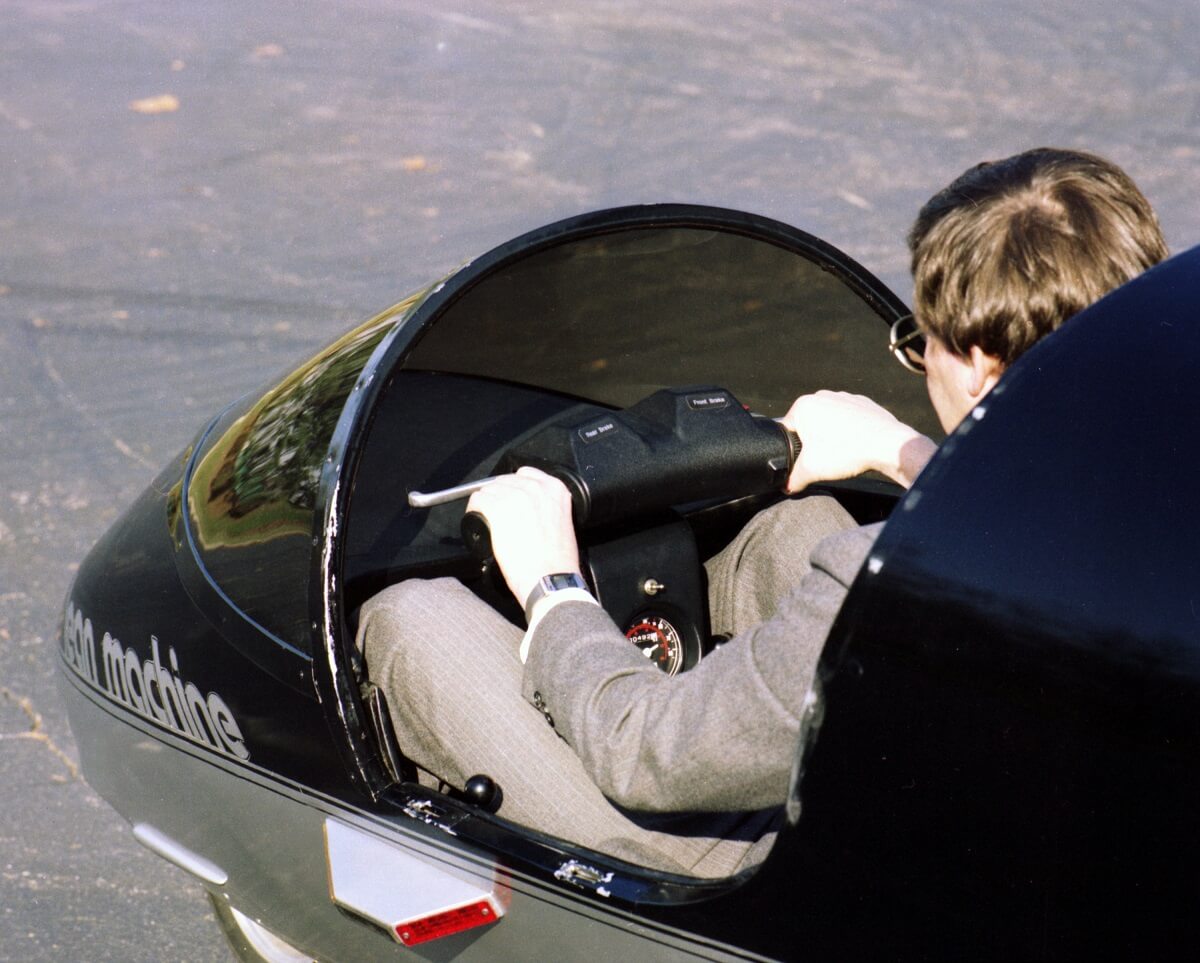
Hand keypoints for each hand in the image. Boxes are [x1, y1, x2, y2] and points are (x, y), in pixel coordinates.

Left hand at [465, 467, 581, 607]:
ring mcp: (516, 496)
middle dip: (499, 496)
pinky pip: (477, 500)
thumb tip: (529, 509)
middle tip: (498, 516)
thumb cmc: (558, 562)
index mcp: (555, 489)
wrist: (550, 579)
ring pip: (489, 490)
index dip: (513, 489)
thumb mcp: (562, 523)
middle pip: (504, 481)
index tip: (509, 500)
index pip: (525, 475)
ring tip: (488, 521)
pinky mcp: (498, 508)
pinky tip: (477, 521)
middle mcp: (536, 487)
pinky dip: (474, 510)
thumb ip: (548, 507)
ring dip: (486, 504)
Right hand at [781, 390, 936, 491]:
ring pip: (829, 420)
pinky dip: (850, 430)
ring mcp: (844, 396)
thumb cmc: (846, 451)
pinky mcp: (863, 403)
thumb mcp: (810, 471)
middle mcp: (822, 396)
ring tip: (842, 452)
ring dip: (832, 435)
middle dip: (813, 441)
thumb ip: (793, 479)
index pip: (787, 430)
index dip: (793, 448)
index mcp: (803, 406)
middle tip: (824, 458)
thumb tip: (787, 486)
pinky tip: (856, 444)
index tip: (805, 460)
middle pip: (809, 424)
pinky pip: (849, 419)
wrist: (887, 444)